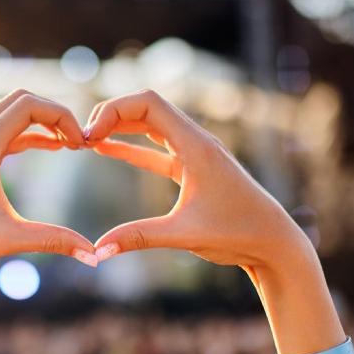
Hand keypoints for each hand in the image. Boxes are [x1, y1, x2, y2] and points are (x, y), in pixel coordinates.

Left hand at [0, 90, 97, 280]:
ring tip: (69, 144)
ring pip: (7, 114)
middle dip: (54, 115)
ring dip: (39, 123)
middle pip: (19, 101)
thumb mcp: (8, 240)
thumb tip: (95, 256)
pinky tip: (48, 147)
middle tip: (79, 141)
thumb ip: (53, 241)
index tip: (82, 145)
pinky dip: (24, 134)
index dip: (62, 117)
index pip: (28, 106)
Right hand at [85, 90, 311, 269]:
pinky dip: (131, 147)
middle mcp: (196, 142)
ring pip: (151, 126)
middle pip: (146, 108)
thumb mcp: (184, 235)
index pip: (149, 103)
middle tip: (79, 139)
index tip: (88, 135)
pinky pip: (156, 149)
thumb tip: (98, 250)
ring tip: (86, 140)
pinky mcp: (193, 170)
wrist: (273, 243)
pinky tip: (106, 149)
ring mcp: (195, 154)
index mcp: (196, 145)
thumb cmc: (237, 234)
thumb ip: (139, 238)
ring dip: (120, 128)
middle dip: (111, 116)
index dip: (113, 110)